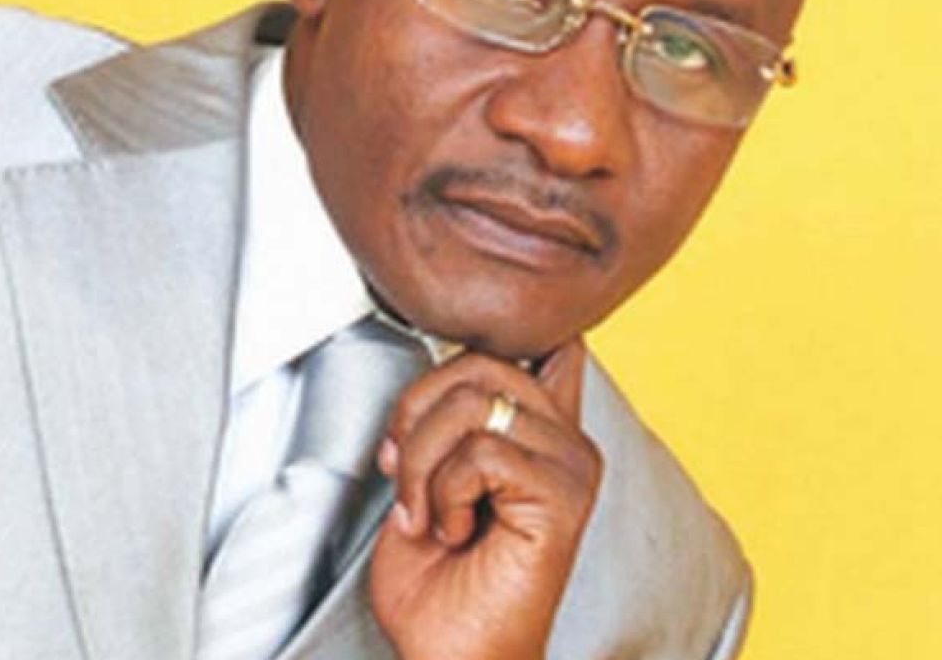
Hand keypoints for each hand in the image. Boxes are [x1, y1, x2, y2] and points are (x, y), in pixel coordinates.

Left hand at [369, 339, 601, 659]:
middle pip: (478, 364)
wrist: (448, 655)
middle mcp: (565, 442)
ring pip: (472, 404)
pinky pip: (479, 452)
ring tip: (431, 516)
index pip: (539, 346)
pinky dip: (443, 493)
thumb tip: (442, 381)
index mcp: (540, 435)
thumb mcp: (430, 478)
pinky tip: (454, 530)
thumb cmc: (439, 585)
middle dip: (415, 417)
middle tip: (405, 477)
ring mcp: (570, 466)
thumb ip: (449, 424)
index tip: (422, 416)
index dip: (470, 359)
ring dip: (423, 465)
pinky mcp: (562, 495)